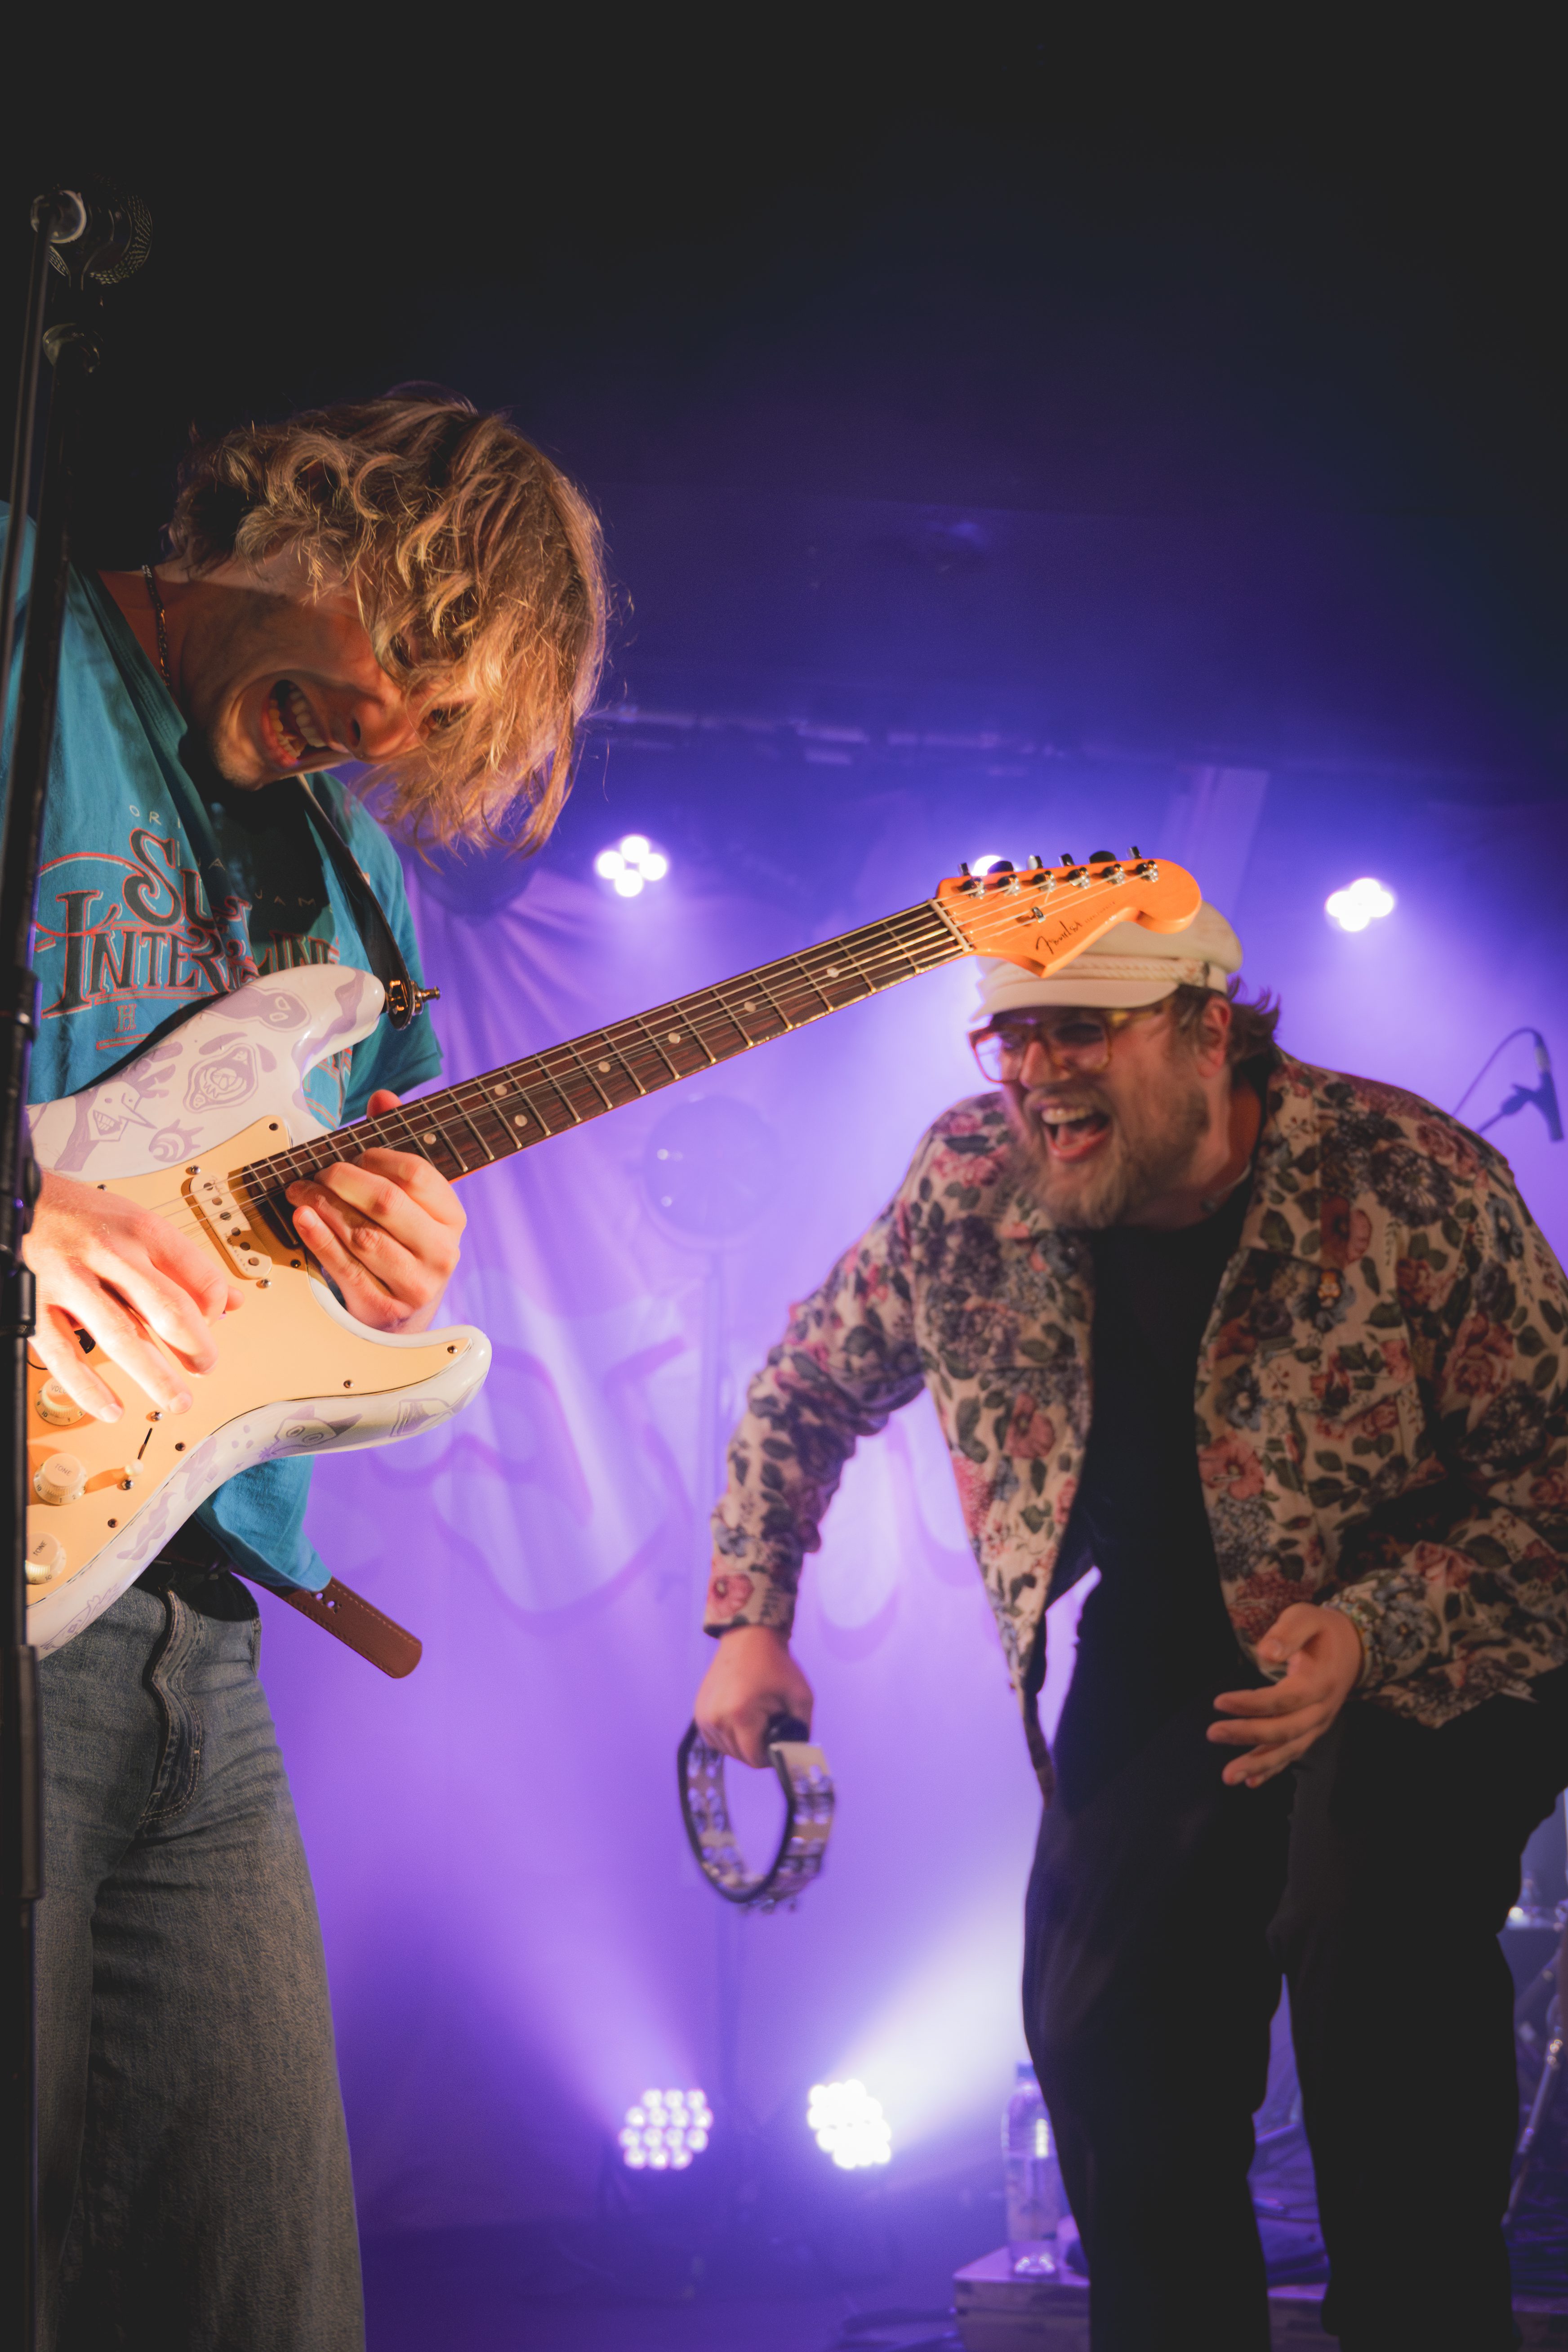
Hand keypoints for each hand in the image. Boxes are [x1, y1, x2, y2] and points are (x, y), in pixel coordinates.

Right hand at [23, 1169, 241, 1421]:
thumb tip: (233, 1301)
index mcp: (141, 1230)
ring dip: (155, 1377)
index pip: (198, 1276)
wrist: (16, 1203)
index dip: (217, 1307)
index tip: (215, 1323)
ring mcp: (70, 1281)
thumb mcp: (138, 1226)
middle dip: (195, 1348)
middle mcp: (108, 1253)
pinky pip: (65, 1356)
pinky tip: (112, 1408)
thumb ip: (185, 1266)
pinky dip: (89, 1388)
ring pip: (122, 1338)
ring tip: (177, 1400)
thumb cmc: (82, 1217)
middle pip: (167, 1309)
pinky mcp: (36, 1306)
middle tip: (206, 1368)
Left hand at [285, 1090, 464, 1333]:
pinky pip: (344, 1266)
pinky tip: (302, 1217)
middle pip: (386, 1201)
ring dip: (323, 1206)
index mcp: (452, 1217)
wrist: (402, 1312)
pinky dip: (318, 1238)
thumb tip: (383, 1098)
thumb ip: (396, 1144)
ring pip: (362, 1234)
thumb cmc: (400, 1244)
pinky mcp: (385, 1308)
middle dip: (342, 1179)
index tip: (353, 1153)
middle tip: (318, 1171)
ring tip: (300, 1190)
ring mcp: (416, 1283)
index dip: (377, 1156)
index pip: (416, 1173)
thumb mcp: (408, 1199)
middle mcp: (442, 1251)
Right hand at [694, 1624, 814, 1766]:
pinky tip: (741, 1720)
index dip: (771, 1755)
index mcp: (740, 1715)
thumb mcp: (801, 1696)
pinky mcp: (698, 1712)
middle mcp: (716, 1719)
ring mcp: (704, 1716)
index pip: (754, 1759)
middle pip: (740, 1756)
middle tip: (769, 1725)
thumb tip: (795, 1757)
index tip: (779, 1740)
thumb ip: (802, 1731)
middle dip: (758, 1747)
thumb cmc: (776, 1665)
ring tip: (756, 1719)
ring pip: (726, 1750)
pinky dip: (729, 1736)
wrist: (748, 1637)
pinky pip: (715, 1739)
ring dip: (743, 1743)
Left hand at [1208, 1603, 1364, 1786]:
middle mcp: (1322, 1710)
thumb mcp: (1306, 1617)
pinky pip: (1292, 1754)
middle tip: (1213, 1733)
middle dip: (1248, 1734)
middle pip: (1285, 1730)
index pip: (1284, 1699)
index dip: (1252, 1704)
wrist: (1354, 1648)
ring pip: (1289, 1750)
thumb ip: (1287, 1633)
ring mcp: (1318, 1724)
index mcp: (1320, 1682)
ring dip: (1258, 1764)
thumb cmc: (1321, 1630)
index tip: (1219, 1702)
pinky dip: (1272, 1768)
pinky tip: (1250, 1781)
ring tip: (1228, 1776)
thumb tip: (1265, 1653)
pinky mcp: (1312, 1731)